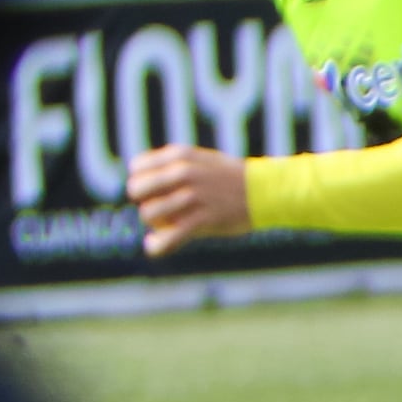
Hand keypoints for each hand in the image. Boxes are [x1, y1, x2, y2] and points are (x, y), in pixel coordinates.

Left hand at [127, 142, 251, 255]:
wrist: (266, 191)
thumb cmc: (230, 178)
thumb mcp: (200, 160)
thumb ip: (172, 166)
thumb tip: (140, 176)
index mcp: (180, 155)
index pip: (137, 167)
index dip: (142, 181)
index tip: (154, 191)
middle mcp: (183, 172)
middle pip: (136, 189)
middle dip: (144, 201)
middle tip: (160, 208)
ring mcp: (193, 196)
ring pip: (148, 213)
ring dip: (155, 222)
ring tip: (168, 224)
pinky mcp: (203, 220)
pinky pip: (168, 238)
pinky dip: (157, 245)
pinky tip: (154, 246)